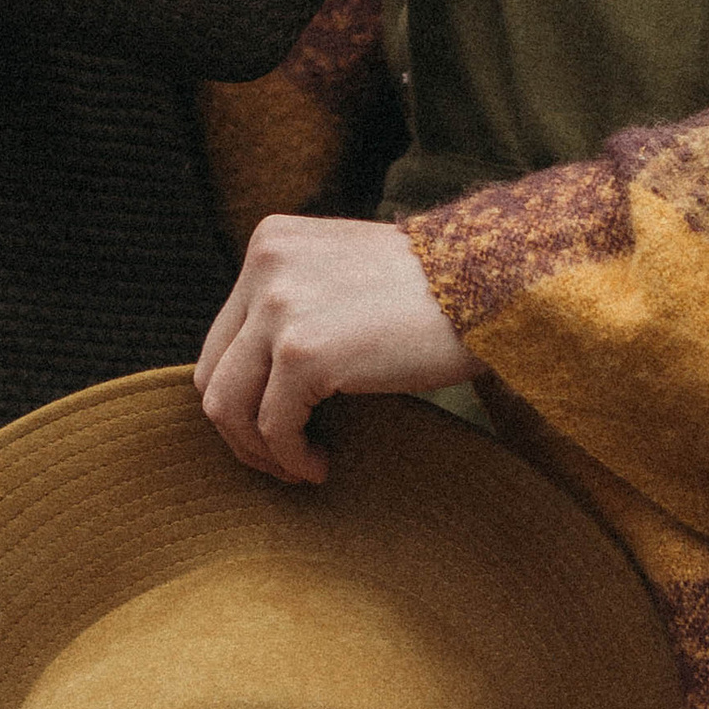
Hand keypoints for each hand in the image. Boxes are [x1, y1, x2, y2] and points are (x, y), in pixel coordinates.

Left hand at [195, 216, 467, 485]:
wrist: (493, 285)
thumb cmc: (432, 293)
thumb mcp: (344, 273)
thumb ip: (295, 303)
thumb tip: (256, 379)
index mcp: (270, 242)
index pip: (224, 337)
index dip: (245, 392)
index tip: (280, 424)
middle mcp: (265, 266)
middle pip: (215, 373)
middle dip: (242, 430)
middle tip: (284, 458)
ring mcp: (279, 308)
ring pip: (229, 407)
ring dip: (261, 451)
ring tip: (302, 466)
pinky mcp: (302, 352)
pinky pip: (274, 427)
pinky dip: (292, 457)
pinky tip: (322, 466)